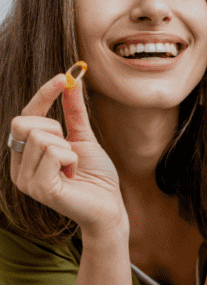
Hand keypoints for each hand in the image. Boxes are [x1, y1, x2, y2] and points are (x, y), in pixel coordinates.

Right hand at [8, 73, 126, 239]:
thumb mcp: (84, 139)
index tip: (63, 78)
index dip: (42, 95)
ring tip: (73, 168)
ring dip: (68, 149)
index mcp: (25, 155)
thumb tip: (72, 81)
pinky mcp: (38, 188)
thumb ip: (73, 112)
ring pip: (41, 137)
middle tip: (71, 151)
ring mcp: (24, 180)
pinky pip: (53, 153)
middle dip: (55, 130)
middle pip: (24, 122)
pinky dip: (71, 160)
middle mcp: (18, 167)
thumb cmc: (97, 177)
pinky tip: (73, 176)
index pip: (24, 117)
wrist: (110, 207)